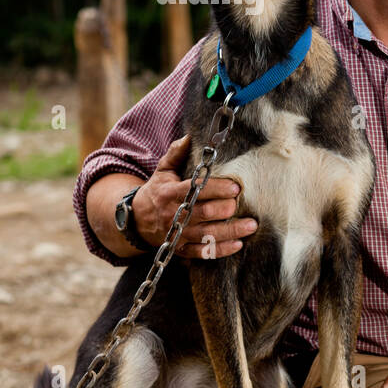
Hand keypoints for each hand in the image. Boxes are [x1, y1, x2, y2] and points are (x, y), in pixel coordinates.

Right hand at [133, 135, 256, 259]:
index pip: (194, 190)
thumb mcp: (162, 170)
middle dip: (224, 209)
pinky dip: (220, 250)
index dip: (216, 189)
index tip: (235, 187)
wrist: (137, 220)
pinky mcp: (181, 249)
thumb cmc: (156, 191)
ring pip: (207, 235)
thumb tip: (190, 136)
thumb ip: (176, 153)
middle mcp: (174, 215)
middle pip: (203, 213)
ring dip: (230, 231)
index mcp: (169, 193)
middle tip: (240, 204)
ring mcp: (178, 234)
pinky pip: (202, 252)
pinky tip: (238, 244)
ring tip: (251, 226)